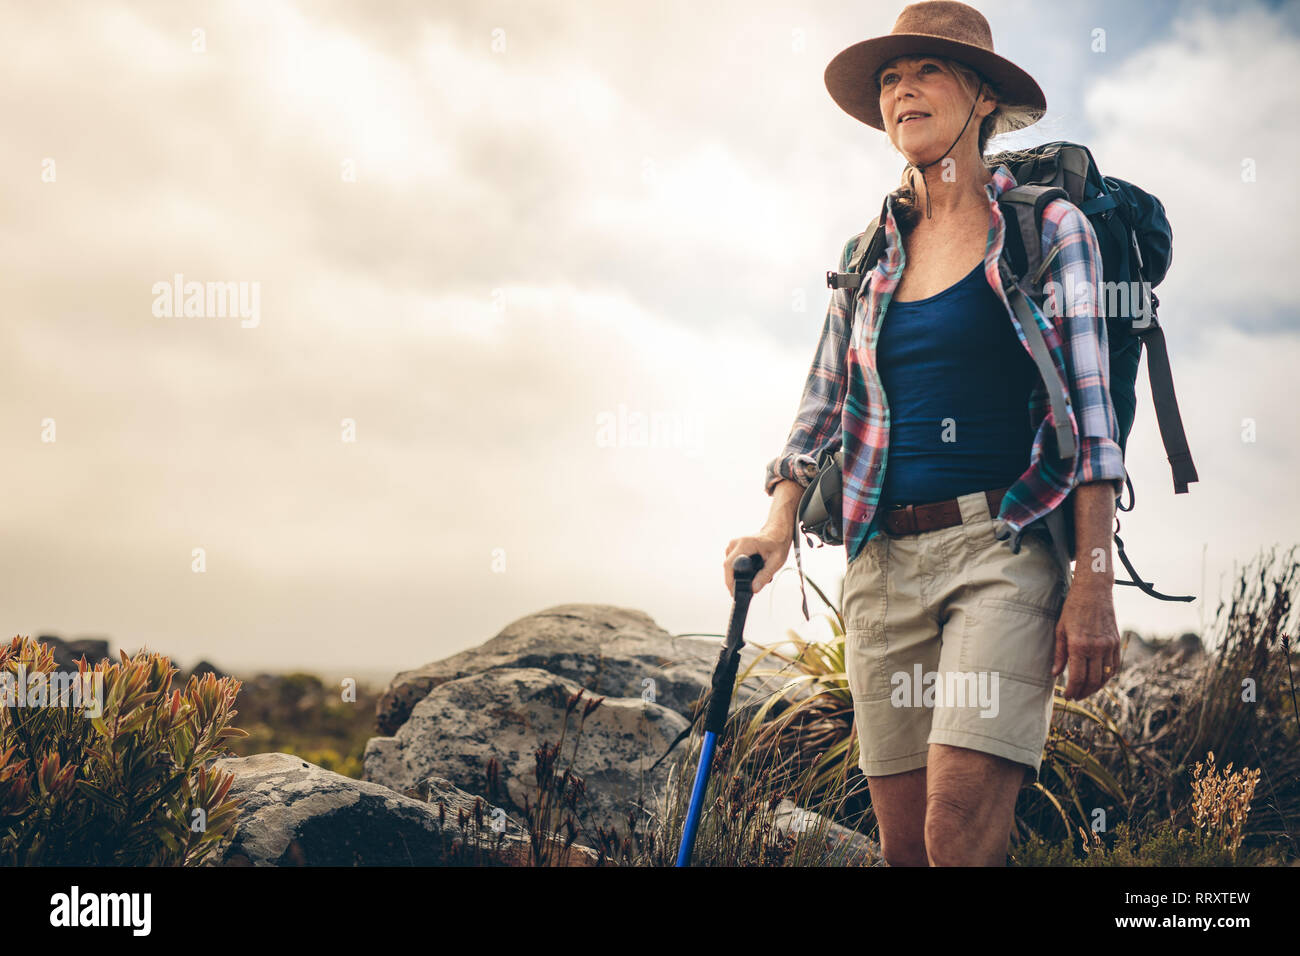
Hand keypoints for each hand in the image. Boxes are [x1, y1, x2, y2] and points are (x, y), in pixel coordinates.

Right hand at [723, 528, 789, 597]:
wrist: (777, 532)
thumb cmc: (777, 543)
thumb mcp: (776, 561)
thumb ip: (765, 575)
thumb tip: (754, 589)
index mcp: (745, 544)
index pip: (729, 565)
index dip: (730, 580)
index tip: (734, 592)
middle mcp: (735, 543)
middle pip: (728, 567)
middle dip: (735, 580)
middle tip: (748, 588)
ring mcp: (733, 545)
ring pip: (729, 566)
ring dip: (737, 575)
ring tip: (753, 576)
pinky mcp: (733, 548)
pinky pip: (731, 562)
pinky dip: (738, 569)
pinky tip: (749, 569)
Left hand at [1051, 582, 1119, 699]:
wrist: (1094, 591)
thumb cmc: (1072, 608)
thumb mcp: (1060, 629)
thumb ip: (1059, 654)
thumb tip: (1055, 674)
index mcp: (1079, 645)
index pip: (1078, 677)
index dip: (1072, 690)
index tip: (1067, 696)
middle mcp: (1097, 648)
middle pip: (1093, 681)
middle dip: (1084, 693)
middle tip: (1076, 697)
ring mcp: (1109, 646)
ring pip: (1106, 676)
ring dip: (1096, 687)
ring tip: (1086, 691)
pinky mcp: (1116, 642)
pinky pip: (1115, 666)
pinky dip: (1108, 676)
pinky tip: (1099, 679)